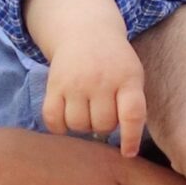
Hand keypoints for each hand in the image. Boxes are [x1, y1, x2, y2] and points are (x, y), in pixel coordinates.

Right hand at [41, 23, 147, 157]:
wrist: (85, 31)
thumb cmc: (114, 63)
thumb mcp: (133, 75)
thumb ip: (132, 105)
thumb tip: (124, 149)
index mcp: (127, 77)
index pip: (132, 114)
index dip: (131, 138)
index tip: (127, 153)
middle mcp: (100, 79)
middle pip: (103, 124)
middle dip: (105, 124)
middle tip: (103, 110)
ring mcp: (75, 82)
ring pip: (78, 125)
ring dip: (83, 125)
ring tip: (87, 110)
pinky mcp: (54, 84)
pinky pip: (53, 119)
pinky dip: (59, 126)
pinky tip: (67, 116)